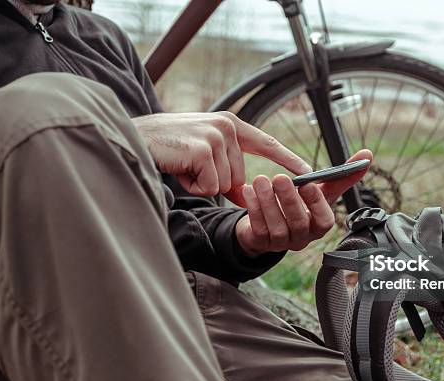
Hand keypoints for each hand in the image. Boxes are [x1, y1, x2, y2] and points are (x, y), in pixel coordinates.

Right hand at [132, 112, 311, 195]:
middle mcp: (226, 125)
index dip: (288, 159)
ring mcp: (216, 136)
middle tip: (191, 167)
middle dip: (215, 181)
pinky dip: (193, 186)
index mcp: (229, 123)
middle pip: (240, 176)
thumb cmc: (168, 147)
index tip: (309, 172)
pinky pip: (211, 186)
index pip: (266, 142)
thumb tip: (244, 194)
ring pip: (226, 184)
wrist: (133, 139)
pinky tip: (179, 169)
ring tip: (183, 166)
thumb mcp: (203, 154)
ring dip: (202, 184)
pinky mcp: (204, 149)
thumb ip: (226, 166)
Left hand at [234, 150, 372, 256]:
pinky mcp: (261, 244)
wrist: (268, 222)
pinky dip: (253, 208)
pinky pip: (258, 228)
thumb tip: (368, 154)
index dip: (316, 203)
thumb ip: (342, 176)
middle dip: (289, 200)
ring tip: (260, 180)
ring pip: (277, 227)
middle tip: (279, 178)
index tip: (308, 184)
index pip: (324, 220)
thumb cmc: (300, 204)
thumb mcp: (320, 190)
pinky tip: (248, 190)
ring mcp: (282, 244)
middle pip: (299, 223)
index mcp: (319, 225)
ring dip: (268, 202)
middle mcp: (303, 238)